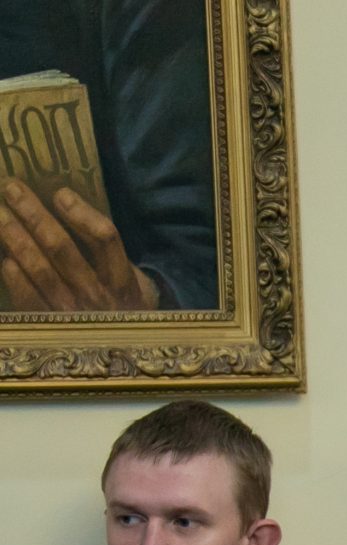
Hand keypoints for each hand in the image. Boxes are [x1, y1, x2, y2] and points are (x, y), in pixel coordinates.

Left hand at [0, 180, 157, 311]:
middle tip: (12, 188)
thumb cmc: (122, 307)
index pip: (104, 240)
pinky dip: (13, 274)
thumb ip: (108, 255)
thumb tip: (71, 212)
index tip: (60, 193)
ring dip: (14, 236)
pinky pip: (26, 295)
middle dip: (34, 214)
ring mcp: (72, 313)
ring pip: (39, 268)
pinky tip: (4, 257)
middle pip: (62, 248)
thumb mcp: (133, 281)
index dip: (81, 214)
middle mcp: (98, 297)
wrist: (124, 352)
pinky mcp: (50, 325)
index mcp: (123, 283)